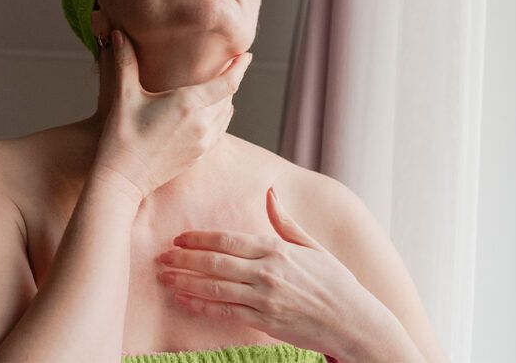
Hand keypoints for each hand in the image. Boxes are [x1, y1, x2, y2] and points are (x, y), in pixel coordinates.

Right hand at [92, 29, 252, 201]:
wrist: (123, 177)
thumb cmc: (121, 135)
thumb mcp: (124, 96)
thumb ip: (126, 62)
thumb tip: (117, 34)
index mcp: (188, 104)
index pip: (227, 83)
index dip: (239, 67)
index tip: (247, 55)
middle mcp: (202, 122)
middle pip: (228, 96)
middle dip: (231, 80)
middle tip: (232, 65)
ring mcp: (203, 141)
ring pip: (226, 114)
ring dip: (226, 99)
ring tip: (222, 86)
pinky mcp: (199, 155)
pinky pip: (220, 130)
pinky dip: (222, 117)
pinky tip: (217, 112)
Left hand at [154, 187, 395, 359]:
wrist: (354, 322)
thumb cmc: (336, 283)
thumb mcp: (313, 247)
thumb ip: (286, 222)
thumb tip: (270, 192)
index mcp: (277, 249)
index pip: (229, 240)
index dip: (199, 238)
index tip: (179, 238)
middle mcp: (268, 272)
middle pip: (215, 262)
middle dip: (184, 259)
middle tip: (161, 257)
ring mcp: (265, 298)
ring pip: (215, 288)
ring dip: (185, 282)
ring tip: (164, 277)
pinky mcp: (265, 321)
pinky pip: (225, 312)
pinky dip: (201, 305)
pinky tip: (184, 300)